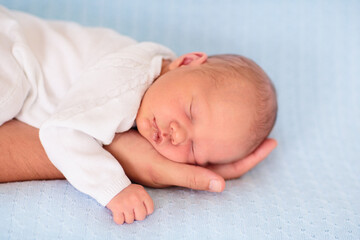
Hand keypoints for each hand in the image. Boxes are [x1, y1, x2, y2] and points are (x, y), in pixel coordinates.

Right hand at [105, 130, 276, 191]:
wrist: (105, 142)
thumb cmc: (131, 157)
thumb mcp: (161, 168)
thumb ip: (190, 176)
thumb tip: (223, 187)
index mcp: (191, 171)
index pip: (229, 168)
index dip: (251, 158)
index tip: (272, 141)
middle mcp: (191, 159)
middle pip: (227, 153)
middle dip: (248, 143)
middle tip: (267, 125)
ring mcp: (184, 146)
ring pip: (214, 141)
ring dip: (232, 131)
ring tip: (248, 117)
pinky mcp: (176, 134)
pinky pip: (200, 129)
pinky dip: (213, 122)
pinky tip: (218, 111)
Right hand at [106, 184, 153, 224]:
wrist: (111, 184)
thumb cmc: (125, 189)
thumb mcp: (138, 189)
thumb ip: (143, 199)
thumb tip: (147, 212)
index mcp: (142, 193)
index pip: (150, 209)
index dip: (145, 211)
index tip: (140, 209)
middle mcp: (135, 199)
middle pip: (141, 217)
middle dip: (136, 216)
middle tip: (131, 211)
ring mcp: (126, 204)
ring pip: (130, 220)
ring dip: (126, 218)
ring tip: (124, 211)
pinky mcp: (117, 208)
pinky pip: (120, 221)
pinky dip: (118, 219)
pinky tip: (118, 213)